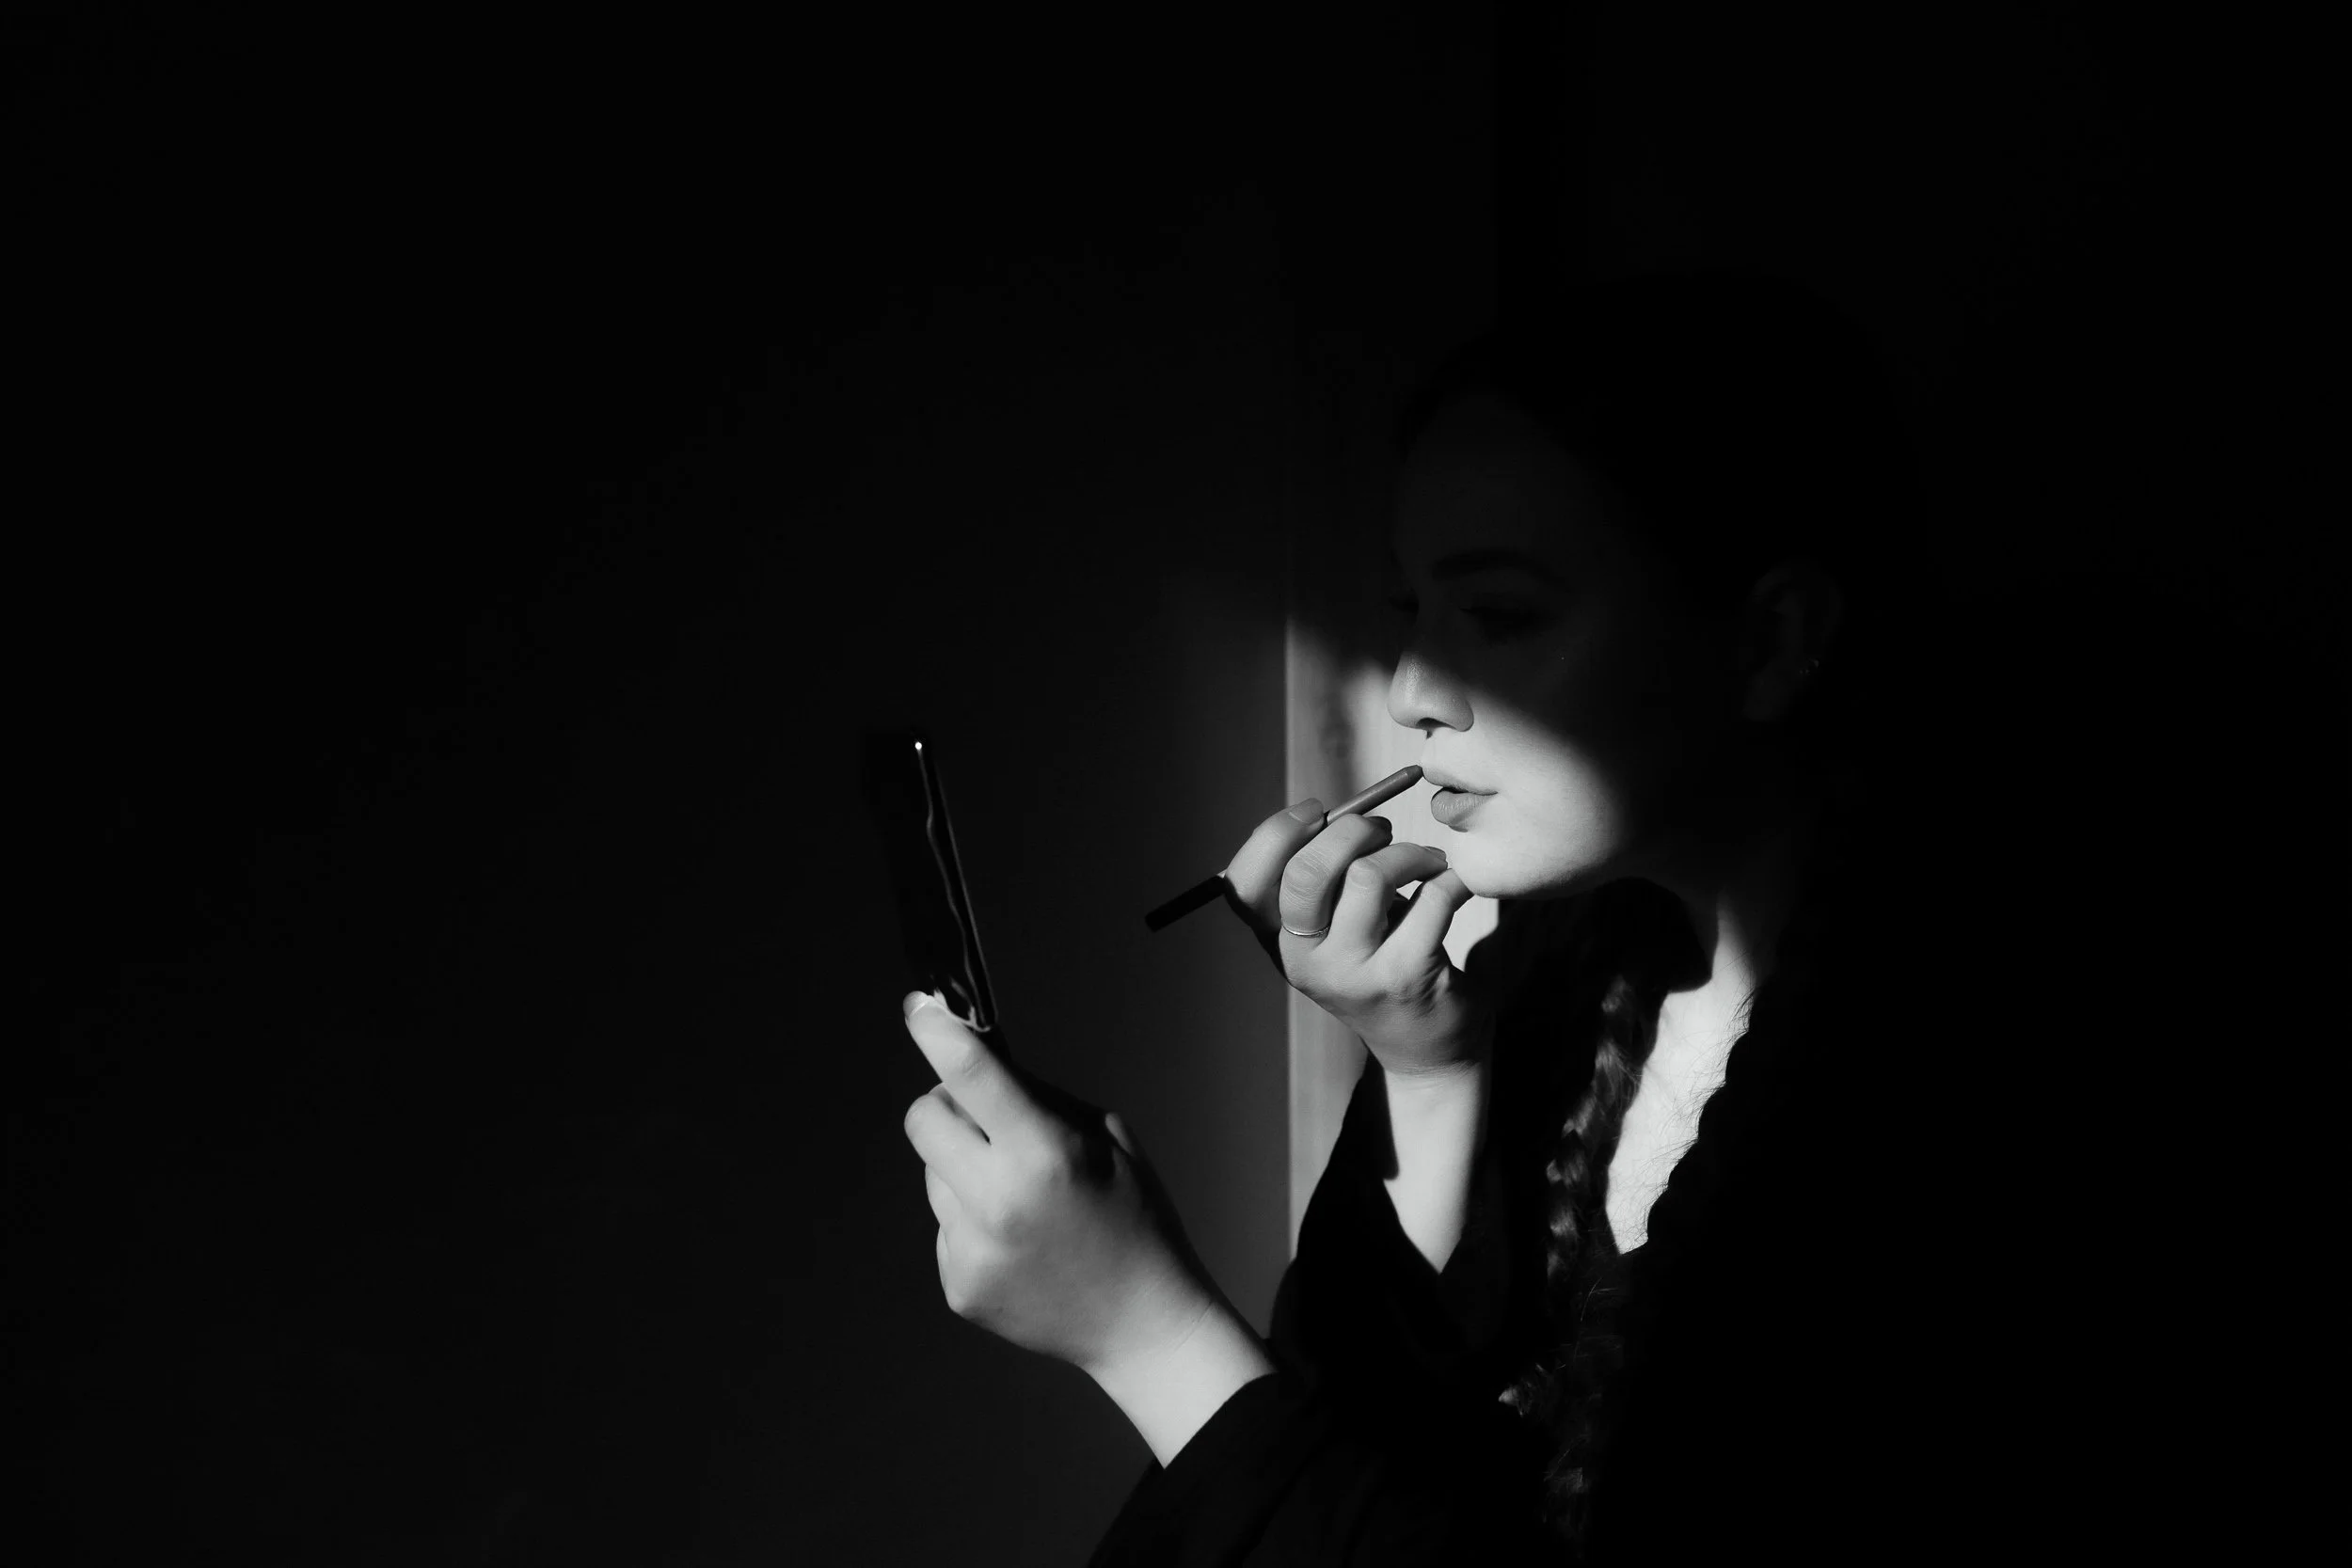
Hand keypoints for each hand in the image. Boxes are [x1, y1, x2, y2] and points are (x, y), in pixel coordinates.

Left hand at [898, 992, 1220, 1377]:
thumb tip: (980, 1064)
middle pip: (923, 1119)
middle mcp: (997, 1201)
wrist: (1143, 1325)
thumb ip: (1040, 1101)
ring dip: (962, 1168)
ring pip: (933, 1174)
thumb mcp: (1108, 1140)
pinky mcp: (958, 1285)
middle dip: (947, 1105)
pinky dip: (971, 1220)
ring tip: (1021, 1199)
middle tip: (985, 1118)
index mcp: (1043, 1155)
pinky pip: (945, 1224)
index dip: (936, 1031)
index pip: (969, 1074)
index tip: (919, 1008)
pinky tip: (1018, 1242)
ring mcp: (971, 1250)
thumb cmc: (1137, 1219)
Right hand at [1221, 799, 1492, 1079]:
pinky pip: (1432, 898)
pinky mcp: (1406, 977)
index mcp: (1278, 944)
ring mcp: (1353, 973)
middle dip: (1351, 830)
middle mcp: (1304, 963)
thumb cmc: (1377, 968)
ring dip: (1408, 852)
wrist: (1422, 1051)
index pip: (1244, 884)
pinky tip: (1454, 886)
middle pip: (1306, 871)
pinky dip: (1451, 879)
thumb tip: (1334, 814)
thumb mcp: (1332, 934)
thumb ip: (1319, 882)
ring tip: (1426, 861)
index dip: (1275, 834)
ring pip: (1368, 875)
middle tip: (1382, 831)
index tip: (1315, 811)